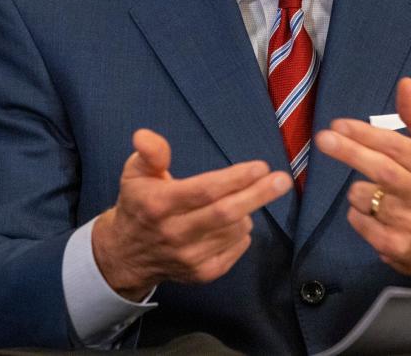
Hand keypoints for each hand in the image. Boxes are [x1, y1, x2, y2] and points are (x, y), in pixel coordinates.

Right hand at [92, 128, 291, 300]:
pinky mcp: (202, 274)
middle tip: (282, 180)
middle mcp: (174, 233)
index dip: (235, 179)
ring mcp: (189, 257)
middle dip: (258, 195)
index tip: (260, 166)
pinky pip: (236, 248)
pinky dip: (242, 232)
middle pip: (225, 213)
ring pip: (235, 230)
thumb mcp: (135, 173)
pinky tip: (234, 222)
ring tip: (241, 199)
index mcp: (159, 204)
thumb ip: (149, 153)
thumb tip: (144, 135)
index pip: (203, 191)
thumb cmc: (139, 204)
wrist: (127, 255)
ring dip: (246, 211)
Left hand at [314, 77, 410, 288]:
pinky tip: (375, 213)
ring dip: (356, 189)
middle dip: (348, 152)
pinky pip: (360, 223)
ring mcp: (410, 224)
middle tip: (323, 139)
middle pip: (380, 170)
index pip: (395, 146)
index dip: (365, 133)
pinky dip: (358, 214)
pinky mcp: (396, 247)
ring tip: (371, 189)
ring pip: (363, 197)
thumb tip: (404, 83)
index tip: (338, 124)